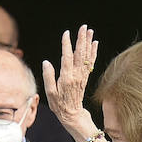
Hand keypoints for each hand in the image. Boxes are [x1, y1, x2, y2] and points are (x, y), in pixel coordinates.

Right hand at [40, 25, 100, 141]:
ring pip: (86, 56)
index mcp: (66, 77)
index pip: (66, 57)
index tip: (66, 33)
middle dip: (82, 39)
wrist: (72, 114)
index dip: (66, 44)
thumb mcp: (50, 93)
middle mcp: (76, 75)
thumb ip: (48, 76)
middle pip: (79, 54)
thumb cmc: (59, 104)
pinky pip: (90, 62)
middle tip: (83, 27)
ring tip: (89, 31)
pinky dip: (93, 52)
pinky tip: (94, 43)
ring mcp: (82, 75)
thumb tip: (46, 62)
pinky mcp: (85, 77)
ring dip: (88, 42)